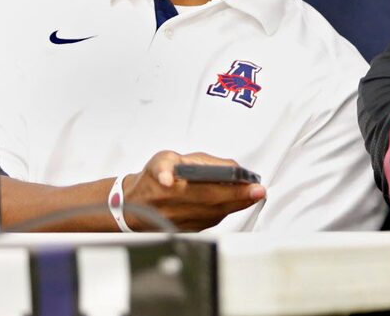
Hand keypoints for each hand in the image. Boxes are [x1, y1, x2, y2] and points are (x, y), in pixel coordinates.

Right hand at [122, 151, 265, 230]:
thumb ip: (193, 161)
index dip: (230, 187)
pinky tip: (236, 202)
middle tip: (258, 190)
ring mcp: (181, 222)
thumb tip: (223, 169)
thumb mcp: (166, 158)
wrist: (132, 205)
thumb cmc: (151, 178)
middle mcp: (176, 207)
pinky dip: (224, 211)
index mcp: (171, 187)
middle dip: (239, 197)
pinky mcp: (185, 230)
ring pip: (215, 215)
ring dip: (236, 205)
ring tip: (253, 194)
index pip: (207, 187)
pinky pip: (210, 221)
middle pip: (214, 203)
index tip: (247, 183)